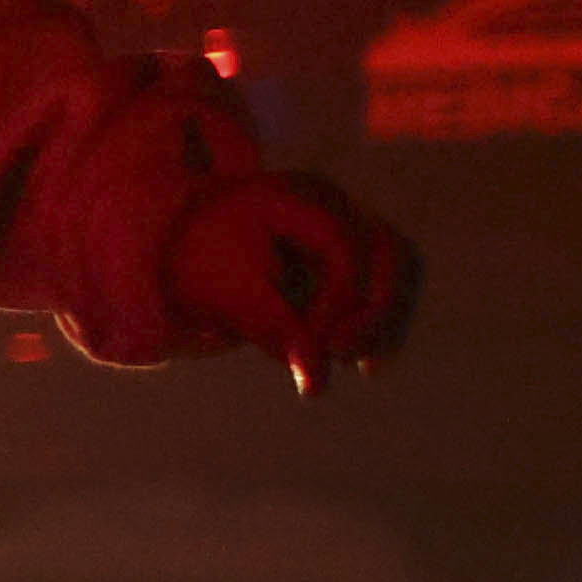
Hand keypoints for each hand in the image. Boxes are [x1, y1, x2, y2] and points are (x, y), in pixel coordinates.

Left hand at [163, 170, 421, 390]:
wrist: (180, 243)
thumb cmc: (196, 261)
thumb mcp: (222, 294)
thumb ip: (272, 331)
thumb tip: (319, 386)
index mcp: (293, 195)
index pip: (343, 245)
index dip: (339, 303)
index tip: (312, 347)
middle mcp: (332, 200)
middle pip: (388, 249)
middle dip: (374, 311)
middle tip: (340, 356)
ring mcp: (349, 219)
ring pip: (401, 266)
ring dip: (387, 319)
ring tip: (361, 366)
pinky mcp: (355, 248)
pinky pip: (391, 281)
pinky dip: (382, 321)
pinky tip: (365, 364)